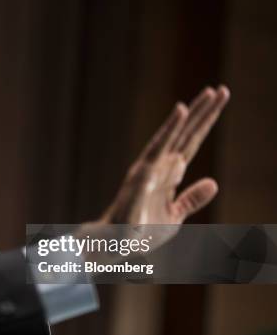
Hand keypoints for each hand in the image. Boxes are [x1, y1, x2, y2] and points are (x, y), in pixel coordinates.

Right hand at [102, 85, 229, 225]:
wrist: (115, 245)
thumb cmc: (140, 231)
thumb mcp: (175, 216)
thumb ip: (192, 198)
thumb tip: (213, 182)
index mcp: (168, 174)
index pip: (191, 142)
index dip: (206, 123)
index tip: (220, 101)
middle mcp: (159, 167)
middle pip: (185, 135)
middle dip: (203, 113)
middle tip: (220, 89)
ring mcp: (148, 171)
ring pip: (171, 138)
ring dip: (186, 118)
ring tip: (202, 96)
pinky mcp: (140, 179)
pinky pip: (155, 153)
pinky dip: (167, 132)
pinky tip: (179, 113)